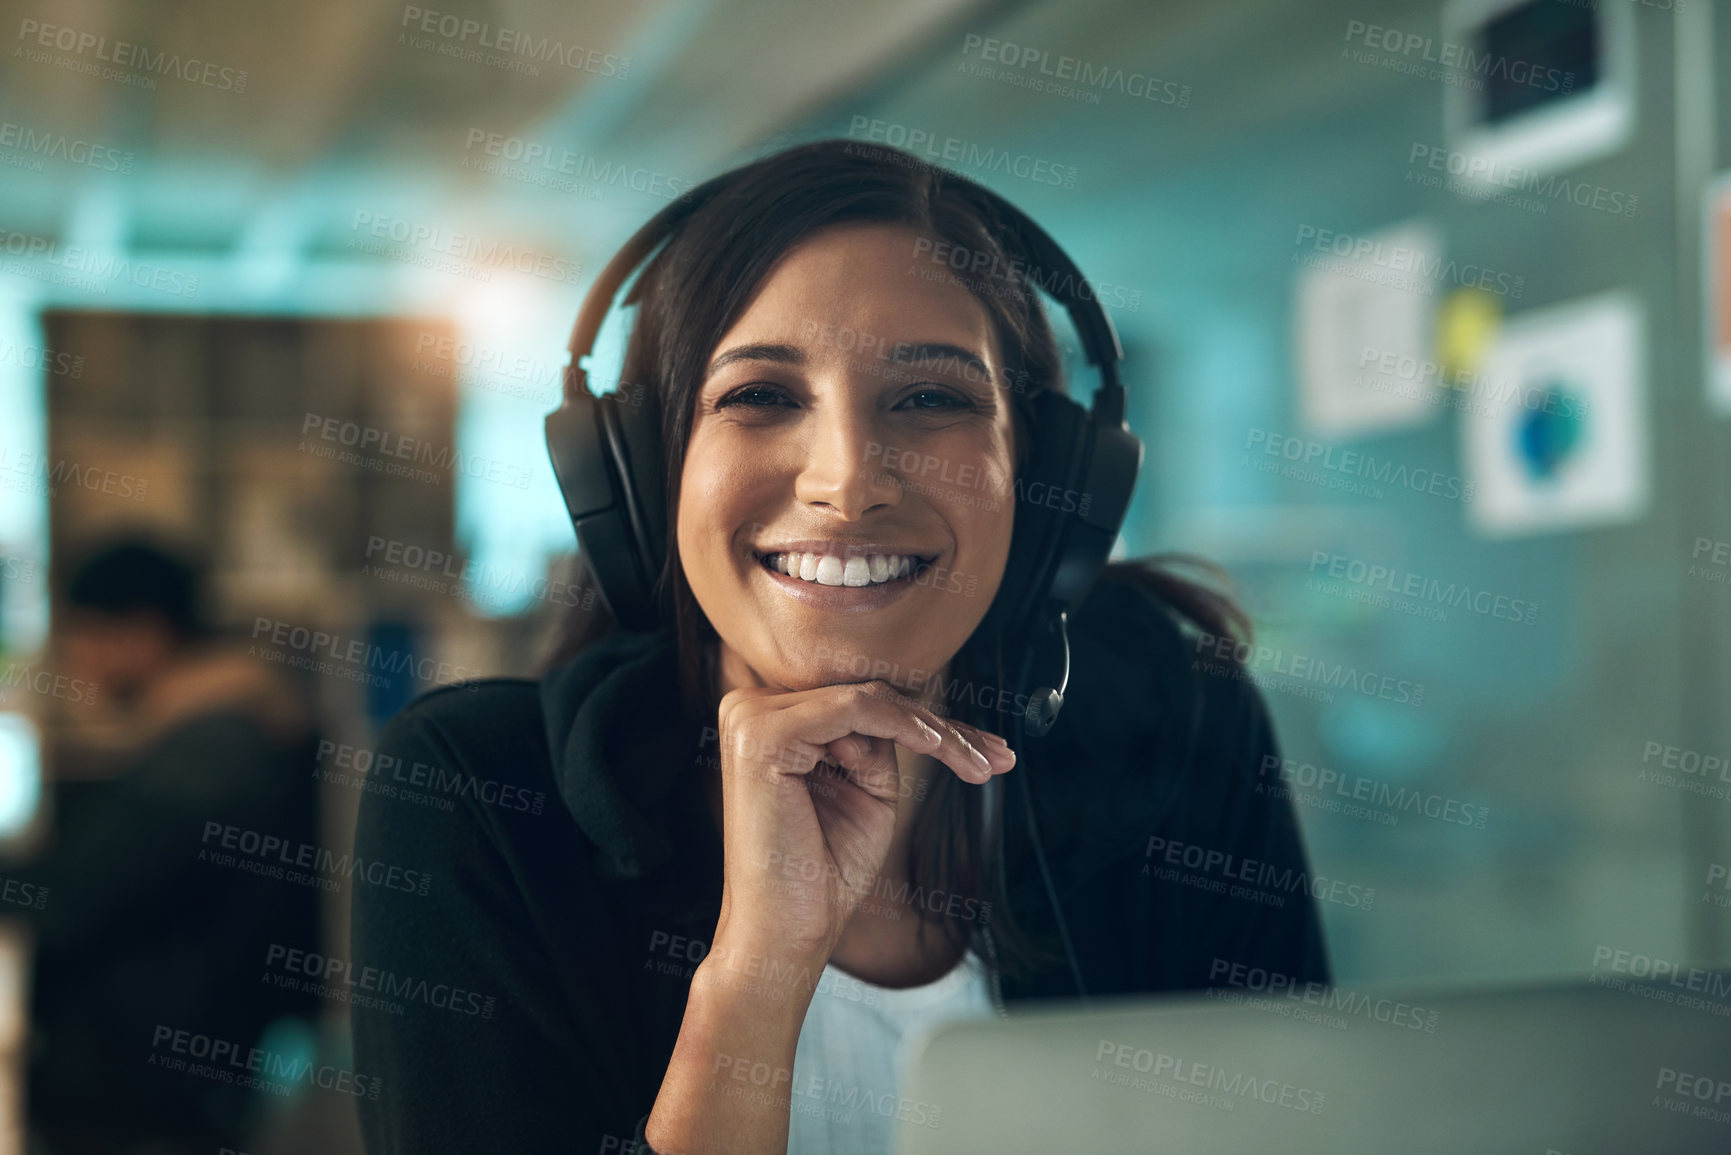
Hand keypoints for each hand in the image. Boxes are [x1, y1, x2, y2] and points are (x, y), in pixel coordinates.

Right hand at [708, 679, 1014, 972]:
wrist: (787, 933)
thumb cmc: (823, 871)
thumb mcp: (866, 791)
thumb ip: (879, 741)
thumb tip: (911, 706)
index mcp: (771, 723)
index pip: (863, 705)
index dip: (930, 726)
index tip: (990, 752)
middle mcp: (751, 709)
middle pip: (870, 697)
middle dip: (945, 729)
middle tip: (1000, 757)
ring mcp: (751, 717)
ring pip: (869, 700)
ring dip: (936, 732)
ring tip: (981, 766)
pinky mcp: (762, 734)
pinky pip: (853, 710)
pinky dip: (903, 724)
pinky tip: (941, 746)